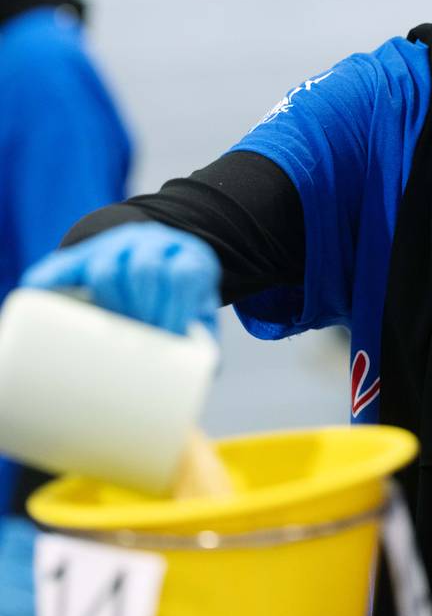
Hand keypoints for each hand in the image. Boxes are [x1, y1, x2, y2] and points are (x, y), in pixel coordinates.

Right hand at [20, 222, 221, 335]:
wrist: (150, 255)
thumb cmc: (177, 296)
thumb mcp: (198, 308)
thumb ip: (204, 337)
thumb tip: (210, 372)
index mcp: (186, 256)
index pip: (184, 274)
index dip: (176, 308)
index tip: (168, 335)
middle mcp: (154, 243)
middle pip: (145, 268)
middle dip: (141, 306)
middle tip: (139, 331)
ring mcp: (118, 245)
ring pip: (108, 263)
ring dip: (109, 297)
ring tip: (112, 323)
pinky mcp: (84, 255)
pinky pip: (64, 264)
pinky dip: (49, 278)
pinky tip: (38, 291)